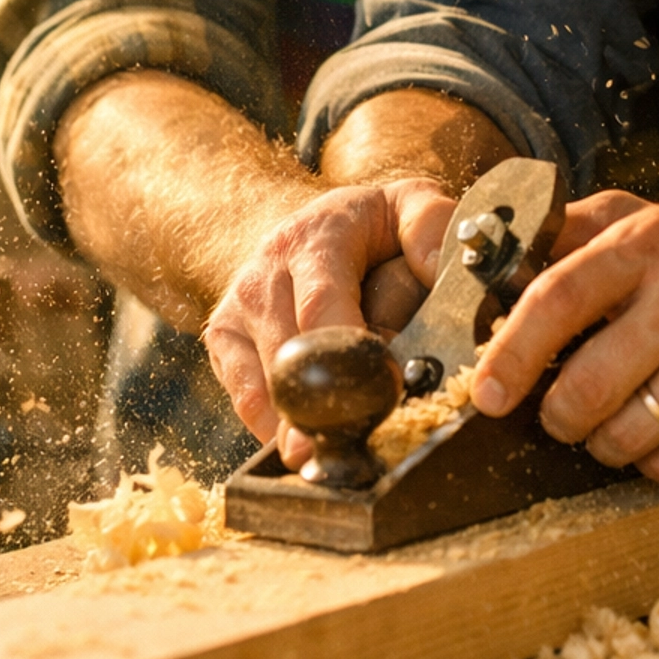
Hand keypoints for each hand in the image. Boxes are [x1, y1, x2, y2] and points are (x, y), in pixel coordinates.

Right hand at [205, 178, 454, 466]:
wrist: (303, 226)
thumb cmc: (368, 226)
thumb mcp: (407, 204)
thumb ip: (431, 225)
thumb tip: (435, 268)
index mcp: (315, 238)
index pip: (322, 303)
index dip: (344, 354)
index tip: (376, 393)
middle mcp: (267, 271)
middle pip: (290, 353)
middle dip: (326, 402)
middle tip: (360, 446)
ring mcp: (239, 306)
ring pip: (265, 383)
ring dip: (302, 424)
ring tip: (339, 454)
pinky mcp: (222, 338)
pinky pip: (245, 399)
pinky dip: (275, 429)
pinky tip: (308, 443)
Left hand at [468, 199, 658, 483]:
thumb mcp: (639, 224)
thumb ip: (564, 233)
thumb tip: (487, 258)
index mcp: (650, 243)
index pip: (559, 298)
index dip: (511, 352)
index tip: (486, 393)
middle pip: (588, 387)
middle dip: (560, 415)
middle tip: (563, 412)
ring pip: (628, 436)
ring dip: (606, 442)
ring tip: (620, 418)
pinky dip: (655, 461)